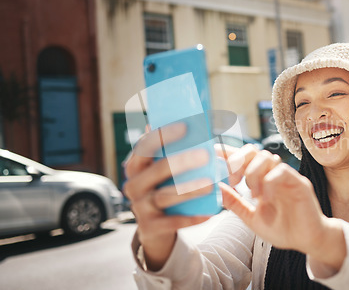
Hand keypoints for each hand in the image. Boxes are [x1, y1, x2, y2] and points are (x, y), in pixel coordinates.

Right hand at [123, 123, 212, 270]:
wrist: (155, 228)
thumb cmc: (164, 189)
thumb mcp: (165, 171)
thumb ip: (174, 152)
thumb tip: (192, 123)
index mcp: (136, 166)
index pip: (145, 146)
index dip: (163, 135)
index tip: (185, 126)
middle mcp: (133, 185)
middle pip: (156, 170)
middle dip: (181, 161)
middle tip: (205, 155)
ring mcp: (140, 207)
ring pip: (165, 196)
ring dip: (190, 189)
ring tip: (211, 184)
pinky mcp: (150, 227)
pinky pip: (172, 222)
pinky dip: (191, 218)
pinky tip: (209, 213)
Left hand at [216, 144, 344, 268]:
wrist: (306, 241)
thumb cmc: (282, 229)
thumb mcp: (252, 217)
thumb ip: (236, 203)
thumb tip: (218, 188)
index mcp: (261, 180)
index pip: (244, 158)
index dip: (230, 153)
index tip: (214, 152)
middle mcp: (273, 174)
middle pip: (254, 151)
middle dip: (239, 161)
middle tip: (234, 180)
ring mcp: (286, 177)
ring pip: (267, 157)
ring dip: (253, 173)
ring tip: (253, 194)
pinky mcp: (299, 183)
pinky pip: (281, 172)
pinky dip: (269, 183)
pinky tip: (265, 199)